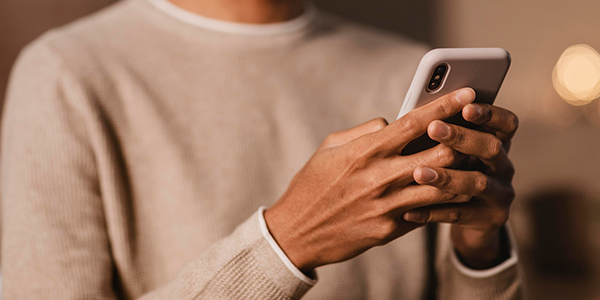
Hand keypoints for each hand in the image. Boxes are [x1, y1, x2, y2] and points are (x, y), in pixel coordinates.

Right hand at [264, 88, 475, 273]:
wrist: (296, 233)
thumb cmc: (311, 185)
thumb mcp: (330, 148)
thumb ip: (365, 131)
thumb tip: (392, 123)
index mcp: (365, 151)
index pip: (415, 122)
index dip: (446, 105)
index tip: (469, 93)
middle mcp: (381, 177)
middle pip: (441, 153)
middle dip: (463, 140)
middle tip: (473, 132)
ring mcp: (388, 206)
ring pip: (444, 185)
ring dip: (461, 172)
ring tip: (472, 162)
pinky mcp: (391, 229)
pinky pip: (428, 211)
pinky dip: (443, 199)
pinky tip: (452, 191)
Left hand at [403, 102, 518, 268]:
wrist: (471, 220)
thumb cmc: (455, 173)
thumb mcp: (454, 152)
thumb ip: (442, 134)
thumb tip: (413, 112)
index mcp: (498, 143)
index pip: (506, 123)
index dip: (489, 114)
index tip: (466, 106)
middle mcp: (504, 167)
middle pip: (492, 148)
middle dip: (462, 137)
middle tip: (433, 128)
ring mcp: (500, 194)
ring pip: (477, 183)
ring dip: (447, 177)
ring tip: (418, 173)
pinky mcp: (490, 219)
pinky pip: (459, 215)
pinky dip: (432, 212)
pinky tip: (409, 211)